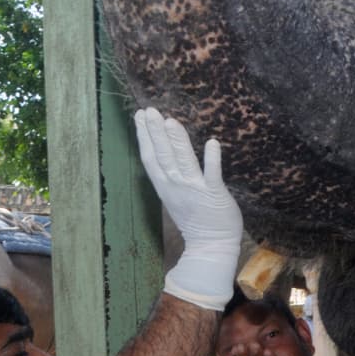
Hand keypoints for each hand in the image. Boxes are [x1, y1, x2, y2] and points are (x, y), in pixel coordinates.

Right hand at [134, 109, 242, 310]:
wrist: (211, 245)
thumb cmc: (195, 218)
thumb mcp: (174, 196)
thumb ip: (169, 174)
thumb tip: (165, 152)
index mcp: (165, 186)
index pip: (150, 157)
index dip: (144, 136)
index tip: (139, 115)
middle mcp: (176, 186)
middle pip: (163, 156)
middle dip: (155, 132)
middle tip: (149, 110)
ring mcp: (195, 189)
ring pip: (183, 161)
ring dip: (176, 141)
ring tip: (171, 121)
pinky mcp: (214, 194)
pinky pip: (212, 174)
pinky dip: (212, 159)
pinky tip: (211, 143)